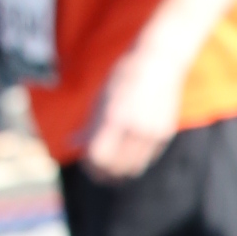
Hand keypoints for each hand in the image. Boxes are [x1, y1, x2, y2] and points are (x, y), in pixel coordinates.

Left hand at [80, 32, 191, 180]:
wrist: (160, 62)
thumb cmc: (124, 77)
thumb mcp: (102, 98)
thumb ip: (89, 125)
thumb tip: (71, 145)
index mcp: (115, 116)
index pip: (99, 156)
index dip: (90, 164)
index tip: (86, 163)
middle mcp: (136, 127)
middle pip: (116, 167)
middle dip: (103, 173)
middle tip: (96, 171)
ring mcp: (153, 133)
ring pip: (133, 169)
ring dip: (120, 172)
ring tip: (110, 168)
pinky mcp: (165, 135)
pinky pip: (147, 160)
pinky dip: (134, 163)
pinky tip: (127, 156)